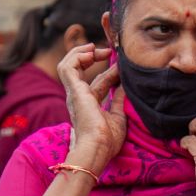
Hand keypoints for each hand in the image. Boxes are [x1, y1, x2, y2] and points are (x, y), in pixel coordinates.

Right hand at [60, 44, 124, 174]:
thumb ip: (120, 100)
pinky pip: (67, 67)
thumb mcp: (118, 116)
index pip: (99, 83)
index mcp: (90, 106)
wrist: (97, 147)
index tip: (123, 67)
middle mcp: (79, 98)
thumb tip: (127, 85)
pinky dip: (77, 56)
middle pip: (81, 71)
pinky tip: (90, 53)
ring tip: (94, 47)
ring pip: (68, 66)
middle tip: (109, 52)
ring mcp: (74, 94)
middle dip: (94, 57)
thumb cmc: (107, 140)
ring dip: (80, 53)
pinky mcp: (73, 90)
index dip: (110, 73)